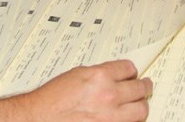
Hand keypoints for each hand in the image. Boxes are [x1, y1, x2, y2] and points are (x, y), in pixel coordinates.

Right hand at [21, 61, 150, 121]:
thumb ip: (97, 75)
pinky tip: (127, 118)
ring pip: (141, 110)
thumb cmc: (51, 100)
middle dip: (143, 86)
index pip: (128, 68)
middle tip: (145, 86)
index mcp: (100, 76)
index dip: (131, 71)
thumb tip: (111, 76)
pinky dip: (130, 121)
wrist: (39, 118)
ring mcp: (111, 116)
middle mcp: (108, 95)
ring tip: (141, 103)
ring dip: (141, 105)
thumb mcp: (76, 76)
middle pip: (140, 88)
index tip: (132, 73)